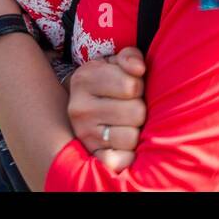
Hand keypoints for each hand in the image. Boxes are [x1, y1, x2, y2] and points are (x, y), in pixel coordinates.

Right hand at [65, 47, 147, 172]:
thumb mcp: (115, 62)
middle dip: (139, 108)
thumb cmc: (109, 81)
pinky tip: (123, 145)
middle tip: (130, 106)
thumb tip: (139, 69)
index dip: (138, 85)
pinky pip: (119, 162)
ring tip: (126, 123)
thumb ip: (130, 57)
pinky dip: (127, 156)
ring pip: (131, 137)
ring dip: (135, 130)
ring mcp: (83, 134)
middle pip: (136, 112)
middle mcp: (79, 108)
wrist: (83, 105)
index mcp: (84, 78)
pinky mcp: (91, 155)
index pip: (132, 85)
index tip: (130, 87)